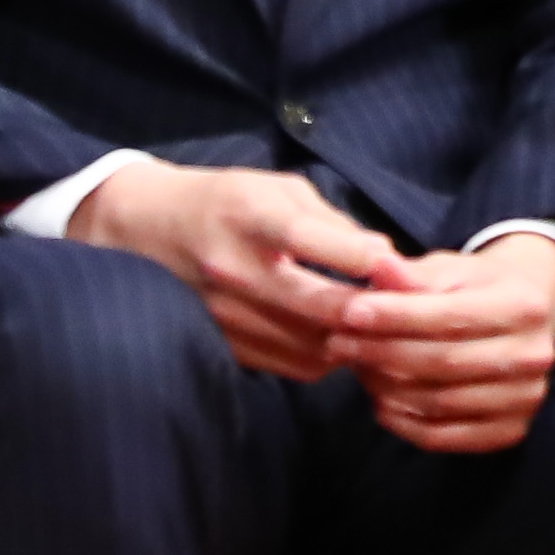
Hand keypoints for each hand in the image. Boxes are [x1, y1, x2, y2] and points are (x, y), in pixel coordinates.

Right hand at [68, 161, 405, 379]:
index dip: (355, 253)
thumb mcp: (279, 189)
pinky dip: (325, 357)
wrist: (147, 229)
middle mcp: (233, 269)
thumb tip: (386, 258)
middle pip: (315, 305)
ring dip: (352, 340)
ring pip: (308, 345)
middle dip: (370, 311)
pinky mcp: (224, 344)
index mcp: (249, 217)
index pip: (304, 237)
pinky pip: (290, 365)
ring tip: (382, 327)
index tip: (393, 262)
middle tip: (407, 307)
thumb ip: (332, 223)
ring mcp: (224, 313)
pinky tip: (343, 340)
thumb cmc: (228, 202)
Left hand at [334, 233, 554, 450]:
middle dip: (381, 352)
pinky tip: (381, 401)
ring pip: (438, 402)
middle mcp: (534, 355)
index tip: (349, 313)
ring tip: (357, 368)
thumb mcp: (450, 270)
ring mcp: (526, 398)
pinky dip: (403, 424)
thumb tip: (379, 267)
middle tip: (338, 342)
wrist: (526, 319)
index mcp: (525, 305)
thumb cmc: (477, 289)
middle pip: (442, 362)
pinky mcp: (510, 431)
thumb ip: (413, 275)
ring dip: (386, 388)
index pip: (448, 317)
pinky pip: (443, 437)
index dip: (394, 317)